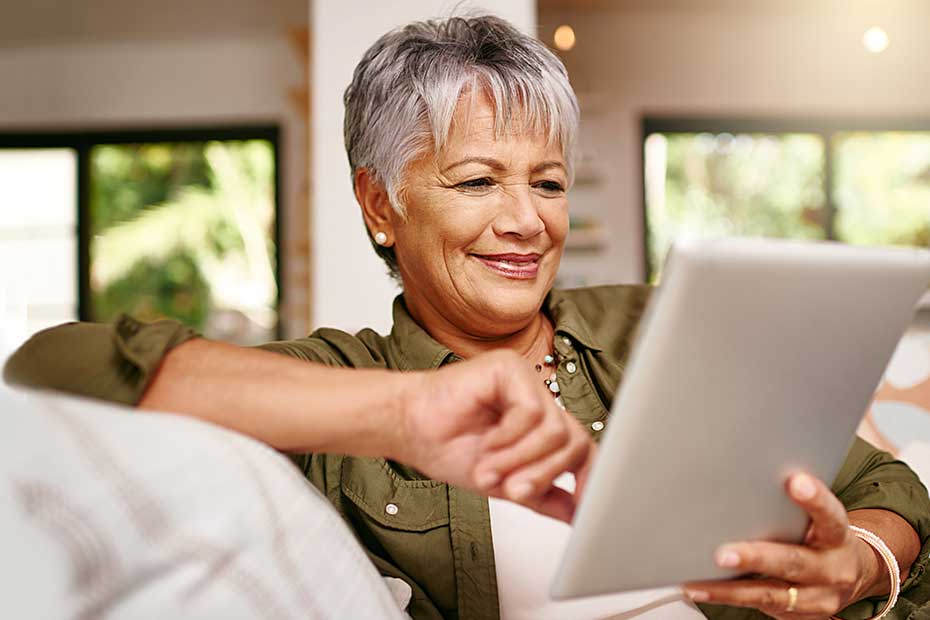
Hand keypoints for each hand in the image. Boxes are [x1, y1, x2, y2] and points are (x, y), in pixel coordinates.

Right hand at [395, 349, 595, 522]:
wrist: (407, 427)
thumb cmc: (447, 446)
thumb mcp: (503, 483)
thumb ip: (541, 495)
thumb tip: (576, 515)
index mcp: (541, 426)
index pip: (581, 448)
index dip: (591, 477)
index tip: (587, 508)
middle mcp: (539, 401)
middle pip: (573, 442)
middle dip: (544, 474)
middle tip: (514, 490)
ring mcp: (527, 382)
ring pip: (554, 430)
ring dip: (520, 459)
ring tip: (489, 469)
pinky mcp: (511, 369)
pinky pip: (532, 411)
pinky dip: (509, 437)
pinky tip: (487, 441)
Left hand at [684, 472, 880, 618]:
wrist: (851, 575)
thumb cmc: (823, 537)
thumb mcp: (821, 518)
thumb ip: (793, 505)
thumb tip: (747, 477)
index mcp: (836, 536)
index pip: (830, 516)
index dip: (814, 500)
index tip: (795, 482)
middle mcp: (831, 569)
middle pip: (793, 562)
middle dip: (755, 558)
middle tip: (723, 554)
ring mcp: (816, 597)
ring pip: (771, 595)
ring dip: (729, 590)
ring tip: (698, 583)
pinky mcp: (799, 615)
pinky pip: (761, 607)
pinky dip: (729, 598)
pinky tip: (704, 590)